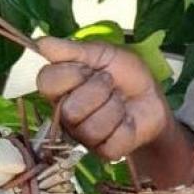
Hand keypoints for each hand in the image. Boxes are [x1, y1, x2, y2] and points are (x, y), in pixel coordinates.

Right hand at [35, 38, 171, 160]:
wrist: (152, 96)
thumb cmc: (124, 74)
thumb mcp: (102, 53)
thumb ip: (72, 50)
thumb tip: (41, 43)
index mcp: (59, 89)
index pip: (47, 82)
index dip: (73, 74)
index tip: (90, 69)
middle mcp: (65, 115)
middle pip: (70, 109)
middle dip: (99, 91)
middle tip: (111, 85)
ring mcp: (83, 136)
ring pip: (91, 128)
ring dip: (115, 109)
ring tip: (120, 102)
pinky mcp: (105, 151)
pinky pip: (110, 141)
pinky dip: (126, 127)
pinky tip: (128, 120)